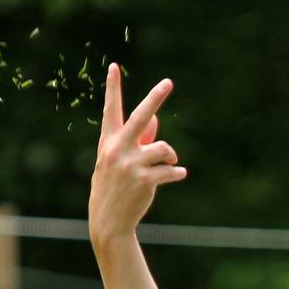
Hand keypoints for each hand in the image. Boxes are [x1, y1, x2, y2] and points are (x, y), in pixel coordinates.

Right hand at [89, 64, 186, 246]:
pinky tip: (179, 174)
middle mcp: (118, 150)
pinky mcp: (145, 181)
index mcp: (108, 142)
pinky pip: (169, 170)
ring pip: (163, 148)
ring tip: (172, 163)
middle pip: (140, 117)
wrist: (109, 221)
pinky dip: (177, 172)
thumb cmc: (114, 188)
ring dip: (171, 156)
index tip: (114, 67)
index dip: (112, 88)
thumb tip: (154, 120)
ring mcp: (131, 165)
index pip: (111, 110)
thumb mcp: (117, 162)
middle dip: (155, 98)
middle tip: (168, 82)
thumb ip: (134, 141)